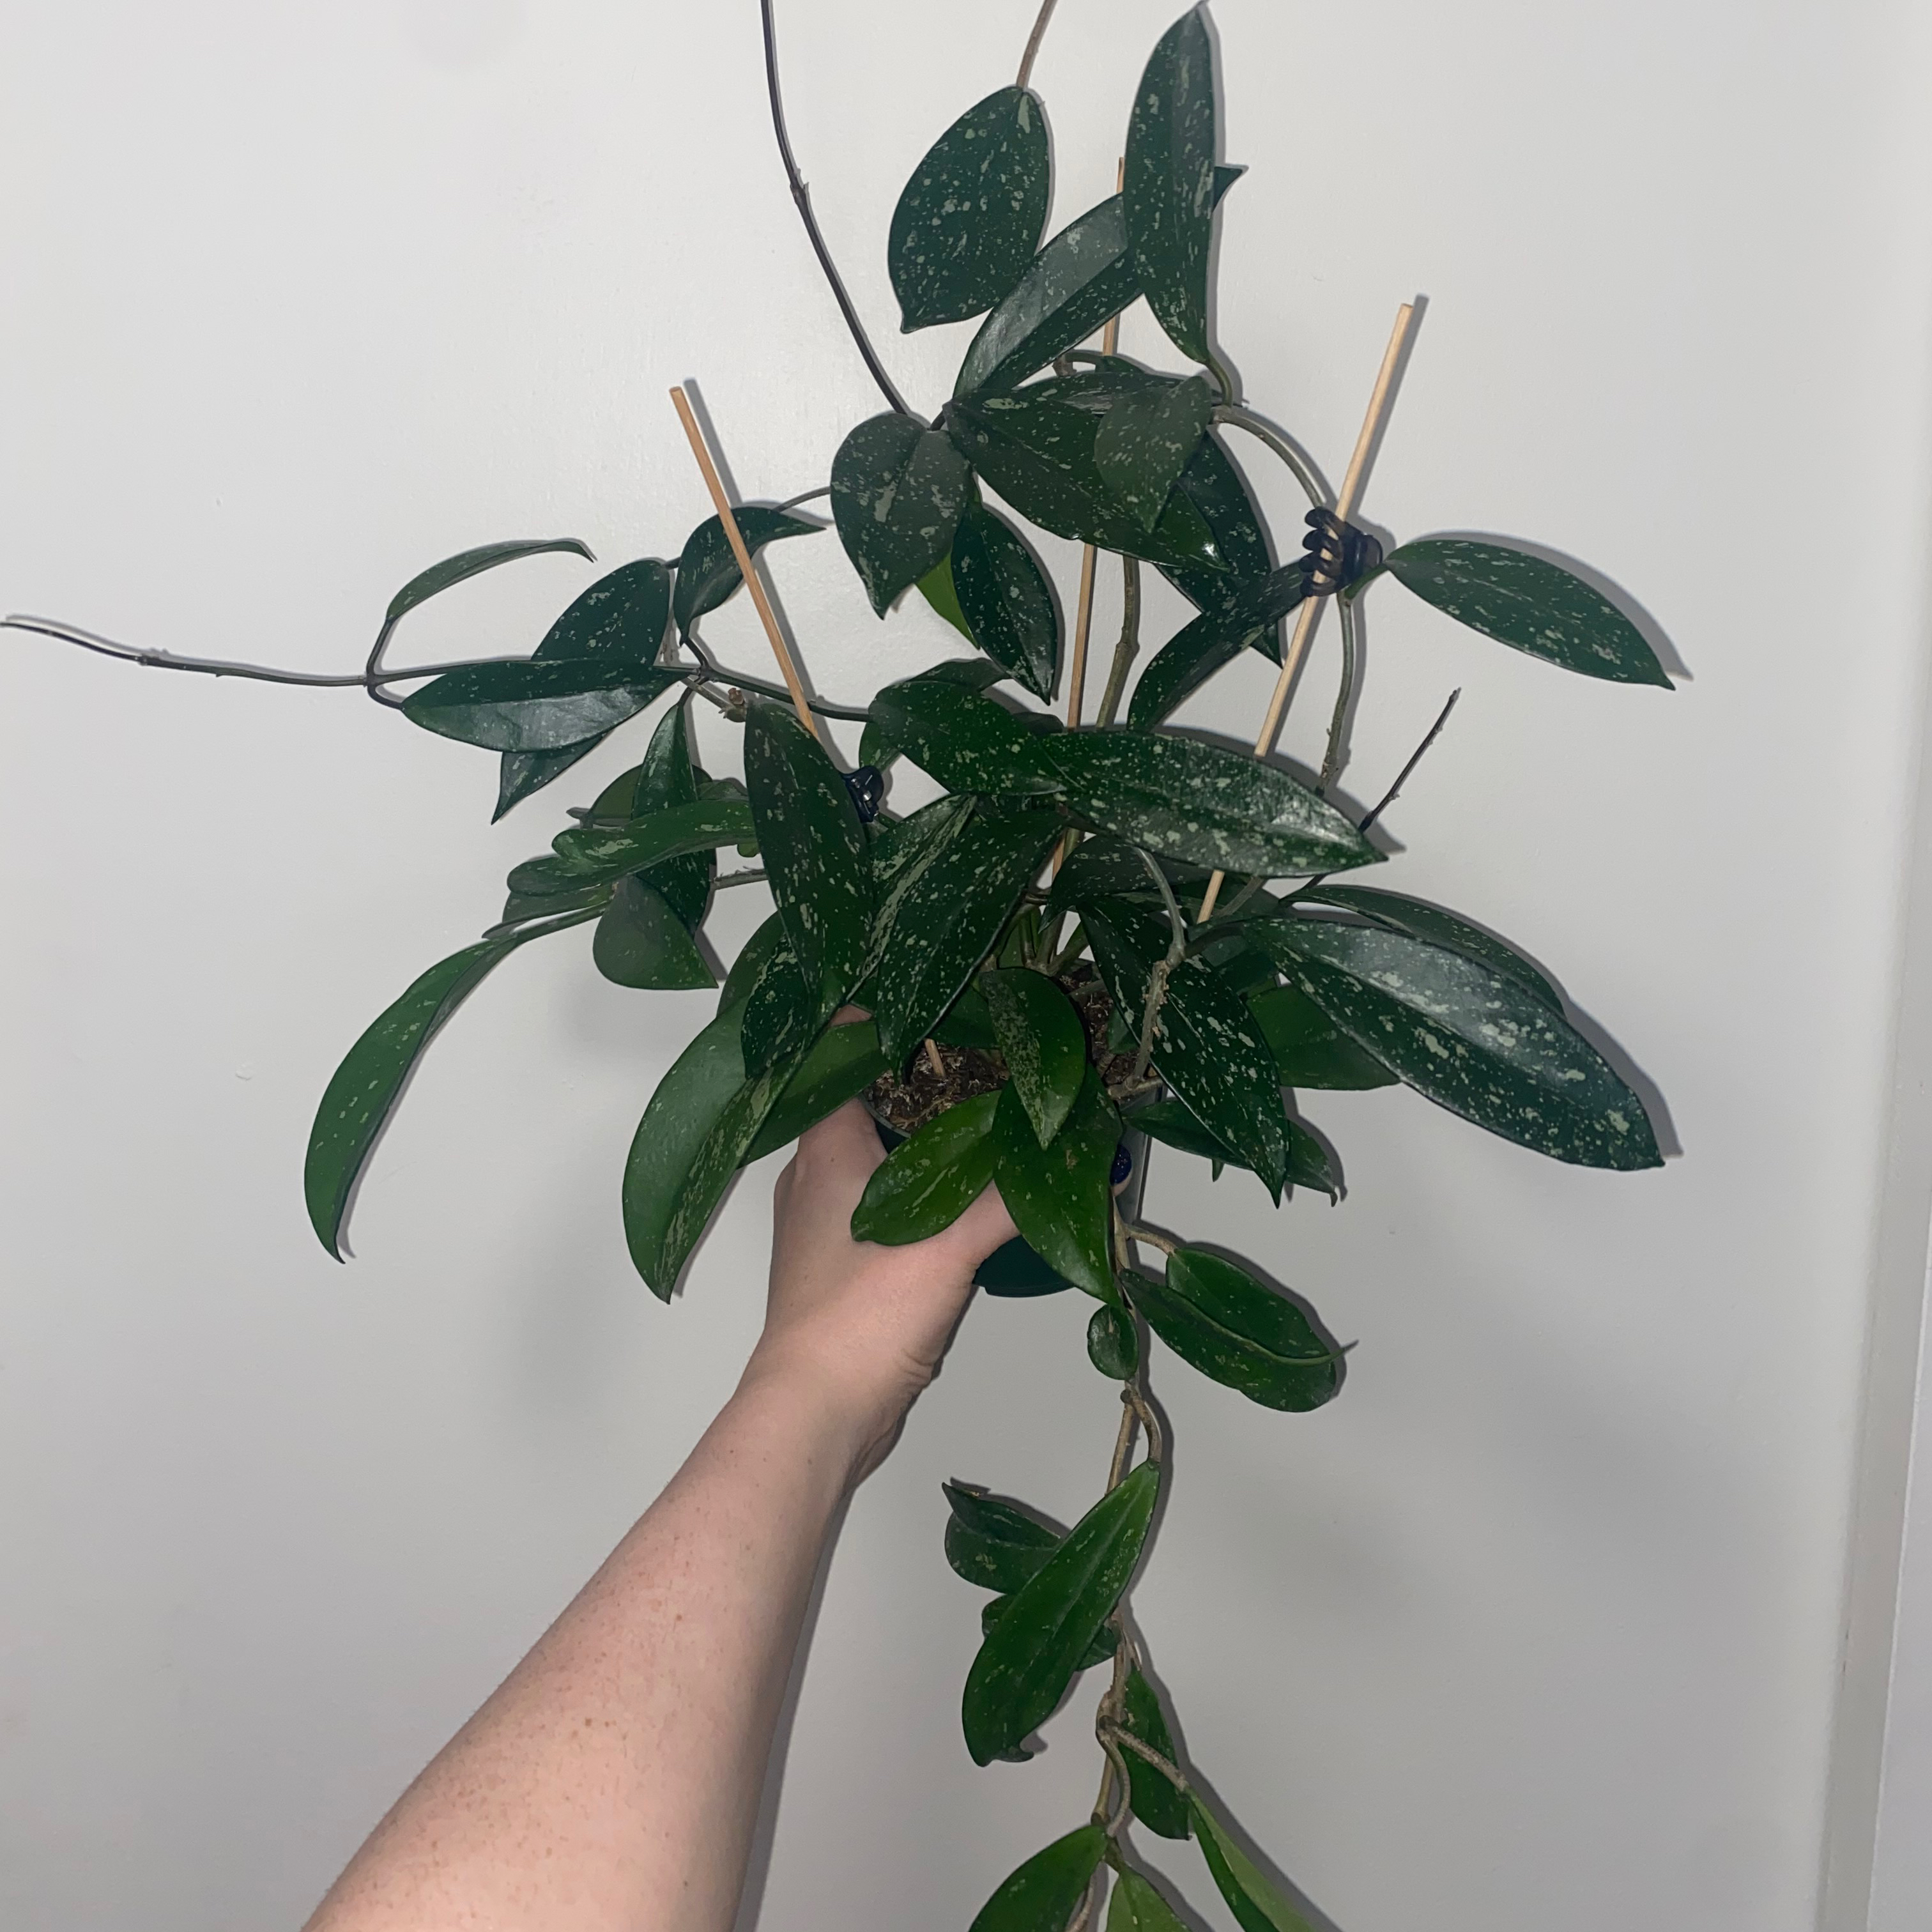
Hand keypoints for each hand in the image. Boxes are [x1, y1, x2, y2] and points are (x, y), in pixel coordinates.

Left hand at [748, 1012, 1015, 1481]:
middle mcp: (814, 1178)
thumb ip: (1013, 1198)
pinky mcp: (840, 1268)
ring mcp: (822, 1225)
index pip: (842, 1055)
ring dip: (925, 1145)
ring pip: (876, 1160)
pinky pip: (883, 1209)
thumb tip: (1091, 1159)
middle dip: (925, 1084)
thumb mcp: (948, 1245)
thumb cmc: (859, 1317)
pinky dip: (921, 1196)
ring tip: (990, 1122)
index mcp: (824, 1150)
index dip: (888, 1024)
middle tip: (989, 1062)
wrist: (815, 1414)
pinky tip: (968, 1201)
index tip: (947, 1007)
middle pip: (865, 1104)